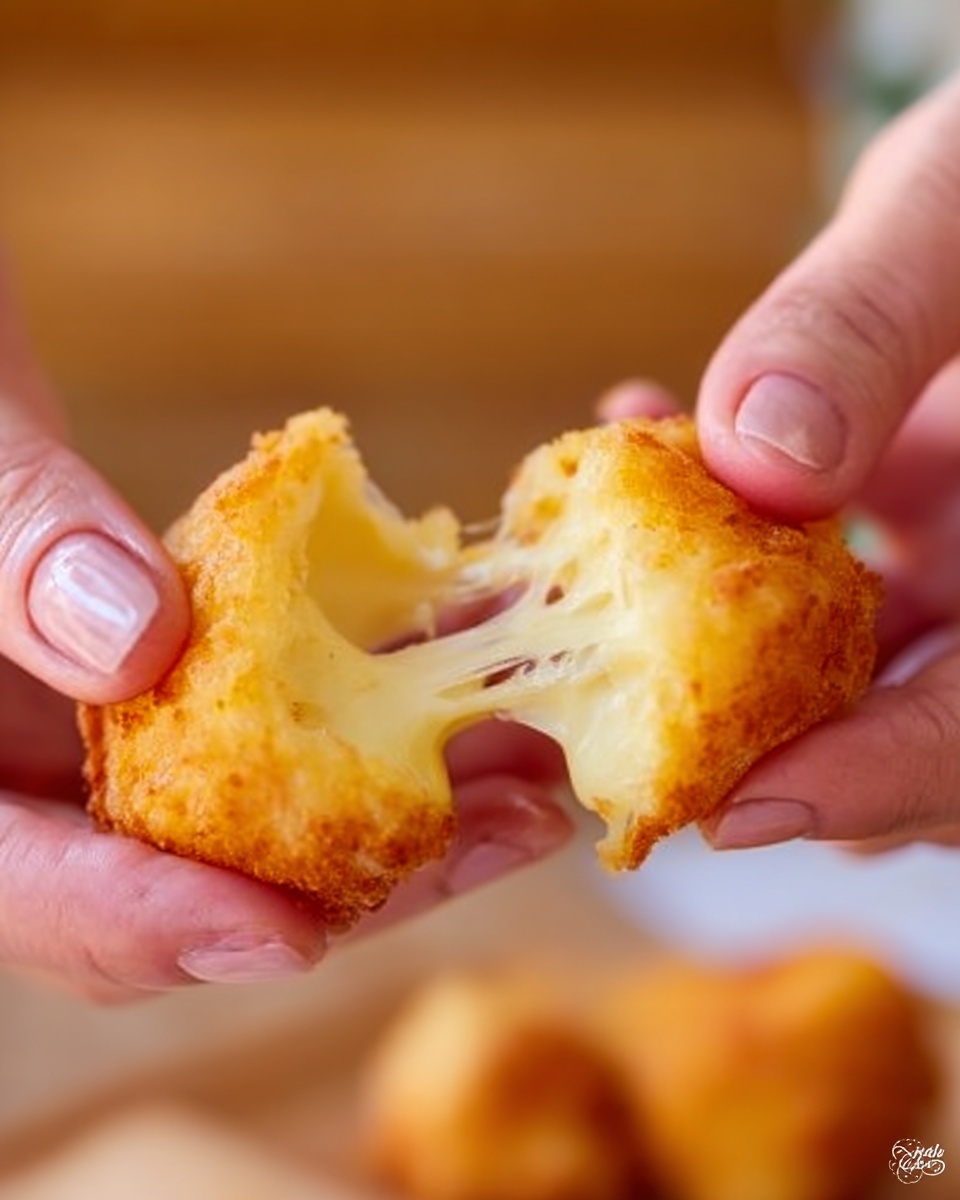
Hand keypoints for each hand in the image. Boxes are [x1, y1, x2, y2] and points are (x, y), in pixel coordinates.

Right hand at [0, 260, 569, 1001]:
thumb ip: (21, 541)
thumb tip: (138, 643)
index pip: (28, 887)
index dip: (150, 928)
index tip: (290, 936)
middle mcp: (20, 768)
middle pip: (174, 876)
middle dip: (346, 880)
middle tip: (499, 839)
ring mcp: (96, 727)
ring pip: (243, 812)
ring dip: (394, 804)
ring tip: (531, 776)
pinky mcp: (168, 674)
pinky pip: (270, 717)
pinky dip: (370, 706)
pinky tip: (472, 675)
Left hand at [688, 73, 959, 851]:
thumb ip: (876, 320)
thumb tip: (756, 457)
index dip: (880, 782)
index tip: (738, 812)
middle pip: (920, 731)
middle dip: (776, 741)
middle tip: (630, 731)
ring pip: (866, 664)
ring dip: (732, 643)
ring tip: (616, 588)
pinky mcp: (931, 519)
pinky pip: (835, 570)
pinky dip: (742, 544)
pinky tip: (664, 455)